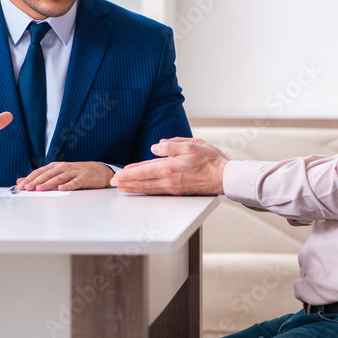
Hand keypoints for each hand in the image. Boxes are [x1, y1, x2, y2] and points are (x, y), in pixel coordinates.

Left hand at [15, 162, 114, 190]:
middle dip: (36, 181)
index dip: (30, 178)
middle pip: (47, 174)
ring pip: (59, 178)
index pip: (39, 172)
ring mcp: (74, 172)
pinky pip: (75, 182)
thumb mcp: (58, 174)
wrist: (99, 171)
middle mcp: (63, 167)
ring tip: (40, 189)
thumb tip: (21, 182)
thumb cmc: (77, 174)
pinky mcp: (84, 178)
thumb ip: (40, 178)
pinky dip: (68, 185)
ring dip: (48, 183)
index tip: (21, 186)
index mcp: (56, 166)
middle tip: (27, 188)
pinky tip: (61, 189)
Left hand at [110, 138, 228, 194]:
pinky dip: (146, 191)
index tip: (117, 174)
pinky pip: (157, 192)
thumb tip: (156, 147)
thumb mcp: (191, 145)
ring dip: (133, 188)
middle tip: (113, 183)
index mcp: (169, 167)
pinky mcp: (177, 192)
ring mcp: (172, 188)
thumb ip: (171, 146)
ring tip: (121, 188)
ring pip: (148, 189)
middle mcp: (168, 180)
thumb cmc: (211, 160)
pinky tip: (141, 190)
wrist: (224, 177)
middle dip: (126, 182)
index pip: (143, 170)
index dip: (128, 172)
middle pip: (142, 182)